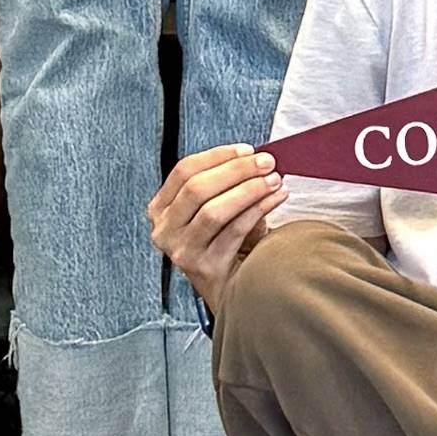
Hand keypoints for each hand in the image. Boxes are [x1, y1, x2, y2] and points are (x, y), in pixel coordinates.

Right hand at [149, 143, 284, 307]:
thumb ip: (223, 182)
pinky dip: (258, 210)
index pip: (183, 171)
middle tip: (267, 163)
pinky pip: (234, 231)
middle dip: (237, 170)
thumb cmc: (225, 240)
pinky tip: (275, 199)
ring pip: (214, 211)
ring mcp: (182, 252)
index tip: (248, 150)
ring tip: (274, 180)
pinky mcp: (205, 268)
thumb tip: (257, 157)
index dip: (217, 156)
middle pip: (197, 189)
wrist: (232, 286)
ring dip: (249, 190)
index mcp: (161, 209)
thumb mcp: (214, 207)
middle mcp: (164, 231)